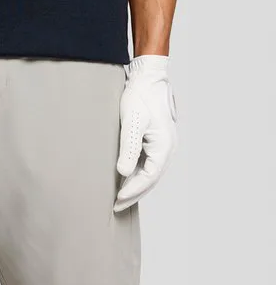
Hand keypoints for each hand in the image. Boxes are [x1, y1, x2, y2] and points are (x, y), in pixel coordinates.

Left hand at [114, 56, 176, 212]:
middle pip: (151, 180)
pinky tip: (124, 182)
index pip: (149, 177)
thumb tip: (124, 173)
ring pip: (150, 174)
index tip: (117, 200)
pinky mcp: (156, 142)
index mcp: (164, 146)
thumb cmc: (140, 96)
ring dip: (135, 187)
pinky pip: (147, 165)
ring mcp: (163, 146)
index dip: (133, 191)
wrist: (147, 77)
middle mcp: (167, 148)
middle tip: (116, 207)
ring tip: (119, 199)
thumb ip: (128, 149)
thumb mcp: (132, 122)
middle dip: (134, 194)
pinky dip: (136, 176)